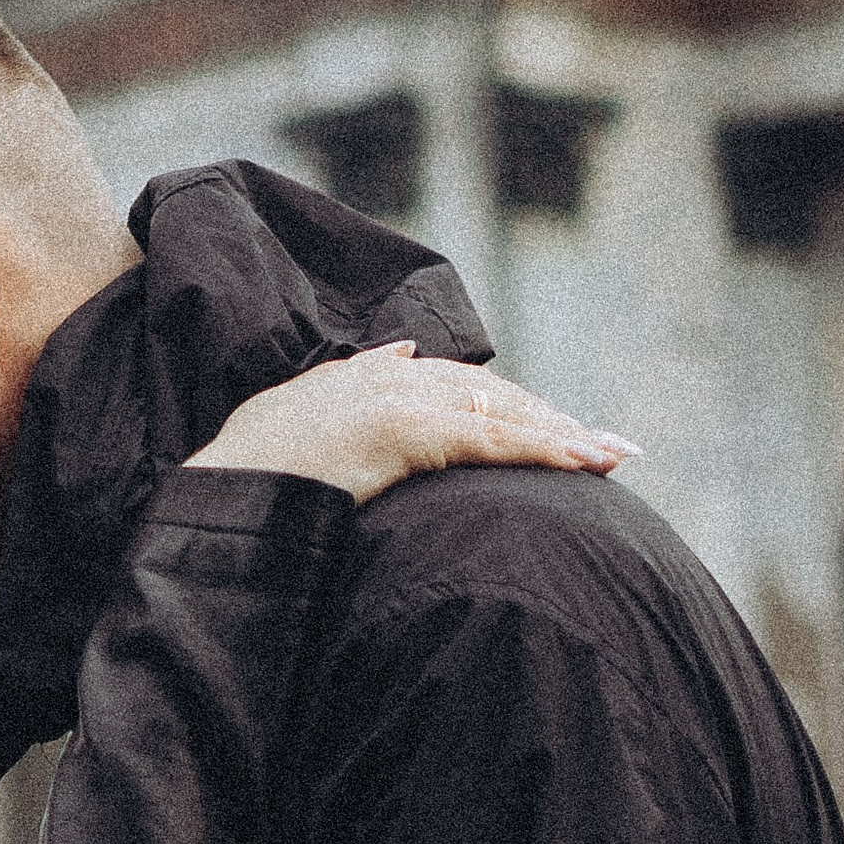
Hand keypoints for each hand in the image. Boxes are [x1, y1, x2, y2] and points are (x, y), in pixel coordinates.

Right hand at [187, 338, 638, 504]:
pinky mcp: (408, 430)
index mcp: (373, 375)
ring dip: (565, 436)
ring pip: (504, 413)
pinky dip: (545, 449)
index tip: (560, 431)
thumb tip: (396, 353)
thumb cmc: (255, 468)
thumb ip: (352, 384)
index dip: (517, 409)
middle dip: (555, 421)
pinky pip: (492, 438)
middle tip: (613, 447)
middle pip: (496, 395)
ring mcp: (401, 399)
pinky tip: (585, 462)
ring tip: (616, 456)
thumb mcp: (305, 416)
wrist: (226, 490)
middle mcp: (394, 376)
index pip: (464, 388)